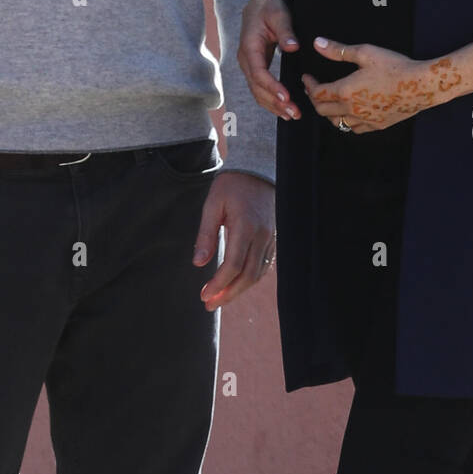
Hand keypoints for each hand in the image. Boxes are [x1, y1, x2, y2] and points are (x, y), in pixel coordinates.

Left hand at [194, 171, 274, 310]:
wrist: (258, 169)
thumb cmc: (231, 185)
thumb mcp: (213, 204)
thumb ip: (206, 233)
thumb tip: (198, 263)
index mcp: (245, 226)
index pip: (233, 265)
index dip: (218, 284)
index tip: (204, 295)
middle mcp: (262, 235)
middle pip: (248, 276)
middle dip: (228, 294)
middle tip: (209, 304)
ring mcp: (270, 237)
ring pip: (258, 273)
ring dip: (239, 290)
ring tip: (220, 298)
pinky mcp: (273, 238)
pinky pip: (264, 264)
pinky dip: (251, 278)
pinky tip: (237, 283)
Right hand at [237, 0, 301, 119]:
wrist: (261, 0)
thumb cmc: (270, 5)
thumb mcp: (279, 13)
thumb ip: (286, 30)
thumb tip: (293, 47)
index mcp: (249, 46)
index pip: (258, 72)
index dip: (271, 87)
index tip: (286, 97)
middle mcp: (245, 58)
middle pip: (256, 87)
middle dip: (274, 102)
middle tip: (294, 112)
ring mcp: (249, 63)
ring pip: (256, 90)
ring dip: (272, 105)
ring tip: (291, 115)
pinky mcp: (255, 66)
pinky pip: (259, 87)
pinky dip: (269, 99)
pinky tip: (283, 108)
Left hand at [301, 37, 461, 133]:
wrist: (421, 86)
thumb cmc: (395, 67)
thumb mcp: (365, 53)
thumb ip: (339, 50)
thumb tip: (317, 43)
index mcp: (346, 91)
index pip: (317, 93)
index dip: (308, 84)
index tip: (306, 77)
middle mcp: (352, 110)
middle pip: (322, 110)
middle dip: (314, 98)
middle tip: (313, 88)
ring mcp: (365, 120)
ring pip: (337, 123)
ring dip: (328, 112)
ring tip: (328, 100)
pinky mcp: (378, 125)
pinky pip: (355, 129)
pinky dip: (346, 122)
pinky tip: (349, 113)